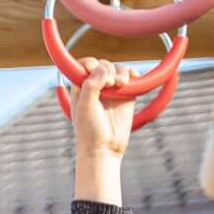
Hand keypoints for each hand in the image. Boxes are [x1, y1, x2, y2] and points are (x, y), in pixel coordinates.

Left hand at [72, 58, 132, 204]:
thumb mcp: (85, 106)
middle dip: (107, 70)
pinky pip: (131, 78)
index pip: (84, 65)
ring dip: (121, 72)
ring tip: (120, 84)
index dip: (90, 63)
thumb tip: (102, 68)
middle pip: (104, 65)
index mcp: (80, 87)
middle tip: (109, 84)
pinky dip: (132, 75)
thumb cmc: (89, 130)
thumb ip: (91, 85)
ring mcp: (111, 91)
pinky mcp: (126, 96)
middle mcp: (96, 86)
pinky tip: (132, 79)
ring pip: (118, 70)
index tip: (93, 70)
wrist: (105, 149)